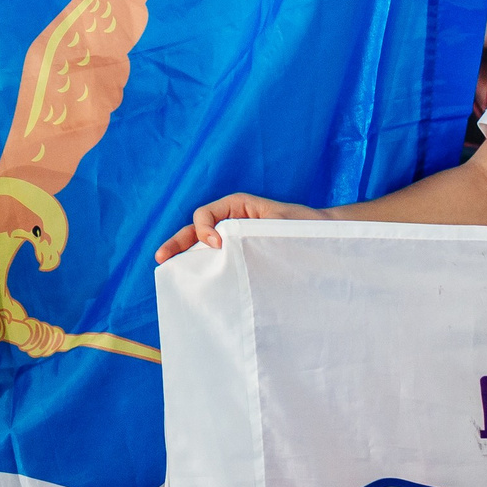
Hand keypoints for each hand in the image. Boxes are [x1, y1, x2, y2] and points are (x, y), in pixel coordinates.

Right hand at [153, 194, 326, 261]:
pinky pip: (217, 259)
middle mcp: (231, 220)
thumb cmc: (305, 227)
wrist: (325, 238)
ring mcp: (234, 239)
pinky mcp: (241, 256)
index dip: (203, 228)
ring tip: (167, 268)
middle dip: (177, 243)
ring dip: (186, 255)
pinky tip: (194, 279)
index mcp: (238, 206)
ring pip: (203, 245)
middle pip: (196, 230)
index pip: (206, 214)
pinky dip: (204, 266)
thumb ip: (253, 232)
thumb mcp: (279, 224)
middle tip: (161, 258)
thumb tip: (225, 245)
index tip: (215, 244)